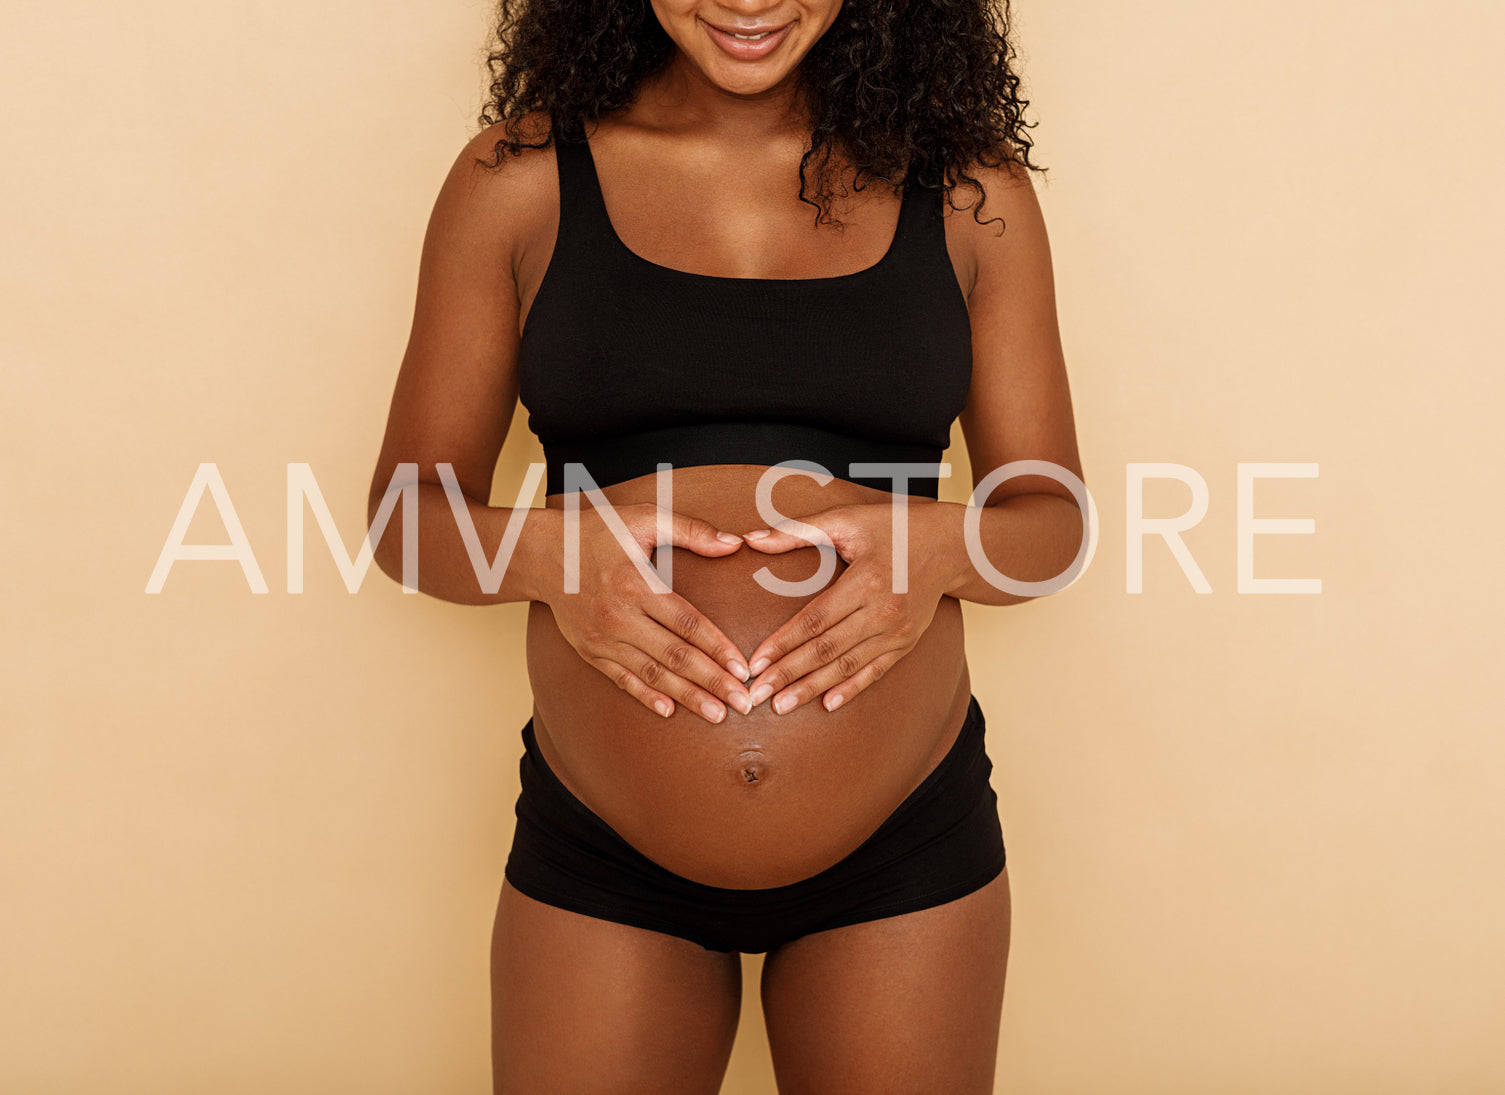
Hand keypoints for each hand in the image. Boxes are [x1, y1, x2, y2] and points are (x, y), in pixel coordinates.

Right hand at [543, 503, 753, 721]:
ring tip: (717, 715)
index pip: (687, 624)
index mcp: (637, 585)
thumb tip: (734, 544)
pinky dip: (646, 697)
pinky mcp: (589, 650)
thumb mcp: (644, 518)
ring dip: (687, 697)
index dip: (717, 648)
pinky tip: (670, 712)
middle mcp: (619, 617)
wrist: (542, 554)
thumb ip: (691, 530)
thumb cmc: (598, 532)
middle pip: (674, 656)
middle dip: (712, 682)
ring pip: (652, 674)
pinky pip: (621, 679)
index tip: (743, 669)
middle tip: (742, 703)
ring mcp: (602, 638)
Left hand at [739, 501, 957, 713]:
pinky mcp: (907, 642)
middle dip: (789, 674)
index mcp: (866, 580)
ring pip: (848, 666)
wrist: (952, 545)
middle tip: (757, 695)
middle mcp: (884, 611)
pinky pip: (875, 671)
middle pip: (827, 649)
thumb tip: (751, 539)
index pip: (815, 621)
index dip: (783, 644)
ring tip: (782, 706)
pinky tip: (828, 705)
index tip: (755, 663)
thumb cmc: (895, 527)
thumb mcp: (847, 519)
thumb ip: (798, 531)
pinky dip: (851, 689)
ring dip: (812, 688)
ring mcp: (898, 631)